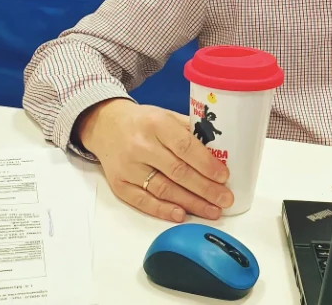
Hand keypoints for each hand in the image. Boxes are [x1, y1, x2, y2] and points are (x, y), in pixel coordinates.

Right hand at [75, 98, 233, 221]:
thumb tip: (220, 149)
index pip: (185, 146)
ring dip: (191, 203)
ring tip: (212, 211)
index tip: (224, 176)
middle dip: (205, 189)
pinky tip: (182, 215)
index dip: (206, 164)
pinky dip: (163, 210)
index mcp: (156, 124)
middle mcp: (141, 146)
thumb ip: (190, 130)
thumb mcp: (166, 116)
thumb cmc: (143, 121)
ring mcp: (128, 167)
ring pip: (163, 190)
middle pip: (177, 172)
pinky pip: (143, 201)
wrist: (105, 125)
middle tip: (225, 199)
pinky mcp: (118, 184)